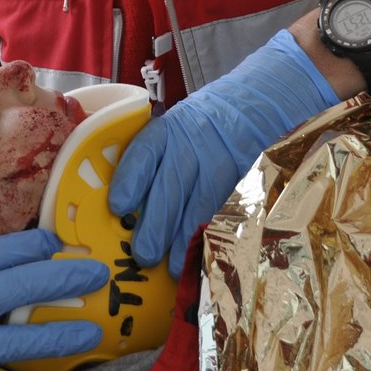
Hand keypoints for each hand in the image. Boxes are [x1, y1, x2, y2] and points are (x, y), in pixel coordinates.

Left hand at [108, 29, 337, 276]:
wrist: (253, 104)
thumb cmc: (200, 127)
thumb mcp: (174, 130)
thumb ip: (153, 161)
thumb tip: (124, 211)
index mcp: (168, 129)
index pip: (144, 152)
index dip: (129, 180)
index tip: (117, 206)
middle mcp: (193, 143)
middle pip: (171, 185)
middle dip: (155, 223)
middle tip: (142, 254)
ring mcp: (222, 160)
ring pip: (200, 202)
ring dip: (184, 238)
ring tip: (171, 266)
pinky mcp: (245, 176)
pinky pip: (228, 209)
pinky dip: (215, 233)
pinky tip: (206, 254)